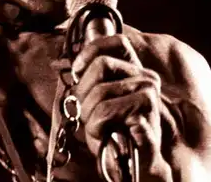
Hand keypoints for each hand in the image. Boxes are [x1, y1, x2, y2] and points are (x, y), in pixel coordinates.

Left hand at [71, 34, 172, 180]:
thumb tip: (60, 64)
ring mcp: (149, 98)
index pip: (116, 42)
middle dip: (84, 92)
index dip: (90, 52)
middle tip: (87, 113)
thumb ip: (85, 81)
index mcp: (135, 71)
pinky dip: (97, 129)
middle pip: (101, 65)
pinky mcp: (147, 118)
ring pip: (101, 92)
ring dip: (89, 116)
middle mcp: (146, 79)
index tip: (77, 72)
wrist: (136, 167)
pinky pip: (106, 114)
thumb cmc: (114, 134)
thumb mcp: (95, 102)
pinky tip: (106, 136)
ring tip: (99, 128)